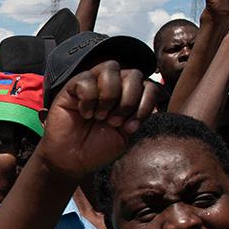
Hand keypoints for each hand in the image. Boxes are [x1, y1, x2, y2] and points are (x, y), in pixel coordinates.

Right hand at [38, 61, 156, 178]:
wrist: (72, 160)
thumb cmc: (98, 148)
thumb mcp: (126, 134)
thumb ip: (140, 113)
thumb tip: (156, 93)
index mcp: (130, 98)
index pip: (150, 85)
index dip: (146, 103)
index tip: (131, 127)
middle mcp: (114, 87)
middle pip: (134, 74)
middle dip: (128, 101)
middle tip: (114, 122)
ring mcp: (94, 84)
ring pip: (111, 67)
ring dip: (109, 95)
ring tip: (100, 116)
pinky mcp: (73, 86)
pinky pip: (86, 79)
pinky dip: (88, 99)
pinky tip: (84, 113)